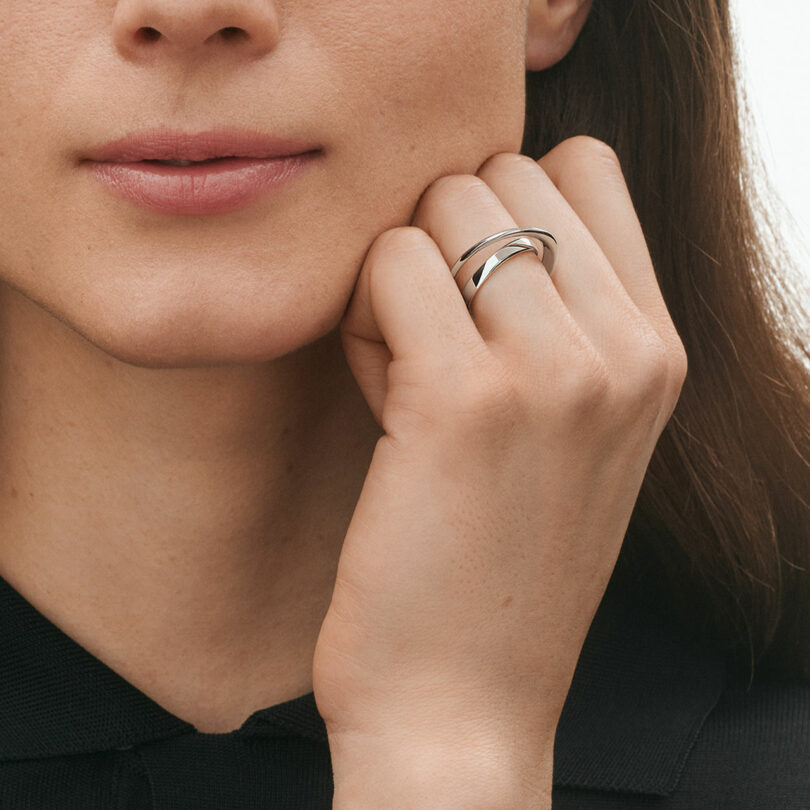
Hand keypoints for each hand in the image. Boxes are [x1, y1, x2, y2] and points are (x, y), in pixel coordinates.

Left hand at [312, 136, 687, 802]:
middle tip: (433, 347)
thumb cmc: (497, 559)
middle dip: (445, 245)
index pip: (583, 167)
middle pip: (501, 175)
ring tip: (404, 377)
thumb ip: (559, 311)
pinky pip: (390, 265)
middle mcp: (624, 349)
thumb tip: (479, 205)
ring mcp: (555, 371)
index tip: (480, 298)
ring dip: (398, 282)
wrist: (465, 702)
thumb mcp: (574, 431)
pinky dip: (362, 319)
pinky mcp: (465, 399)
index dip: (505, 211)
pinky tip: (377, 397)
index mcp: (656, 349)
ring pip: (442, 208)